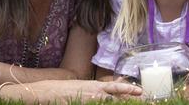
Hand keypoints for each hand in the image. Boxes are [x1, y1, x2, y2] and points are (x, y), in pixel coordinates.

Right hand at [21, 79, 142, 103]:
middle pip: (115, 96)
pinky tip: (108, 103)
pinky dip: (104, 103)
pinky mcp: (78, 103)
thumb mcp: (82, 88)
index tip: (141, 92)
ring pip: (107, 101)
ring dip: (119, 102)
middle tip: (145, 100)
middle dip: (129, 99)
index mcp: (93, 86)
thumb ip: (96, 90)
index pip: (115, 88)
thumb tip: (111, 89)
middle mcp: (92, 91)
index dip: (128, 90)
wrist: (43, 91)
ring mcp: (85, 99)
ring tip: (134, 102)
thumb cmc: (62, 91)